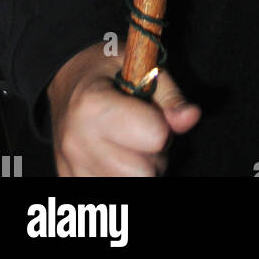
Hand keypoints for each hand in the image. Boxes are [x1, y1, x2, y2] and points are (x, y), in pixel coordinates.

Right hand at [47, 42, 200, 176]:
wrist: (68, 81)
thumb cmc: (109, 70)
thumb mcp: (143, 65)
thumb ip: (170, 96)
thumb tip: (191, 117)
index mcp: (94, 106)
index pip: (155, 136)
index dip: (163, 124)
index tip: (150, 111)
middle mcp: (77, 142)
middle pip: (144, 172)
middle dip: (154, 154)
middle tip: (142, 130)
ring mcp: (70, 167)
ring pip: (131, 186)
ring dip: (139, 170)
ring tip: (128, 143)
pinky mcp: (69, 182)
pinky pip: (112, 193)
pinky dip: (121, 178)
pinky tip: (114, 156)